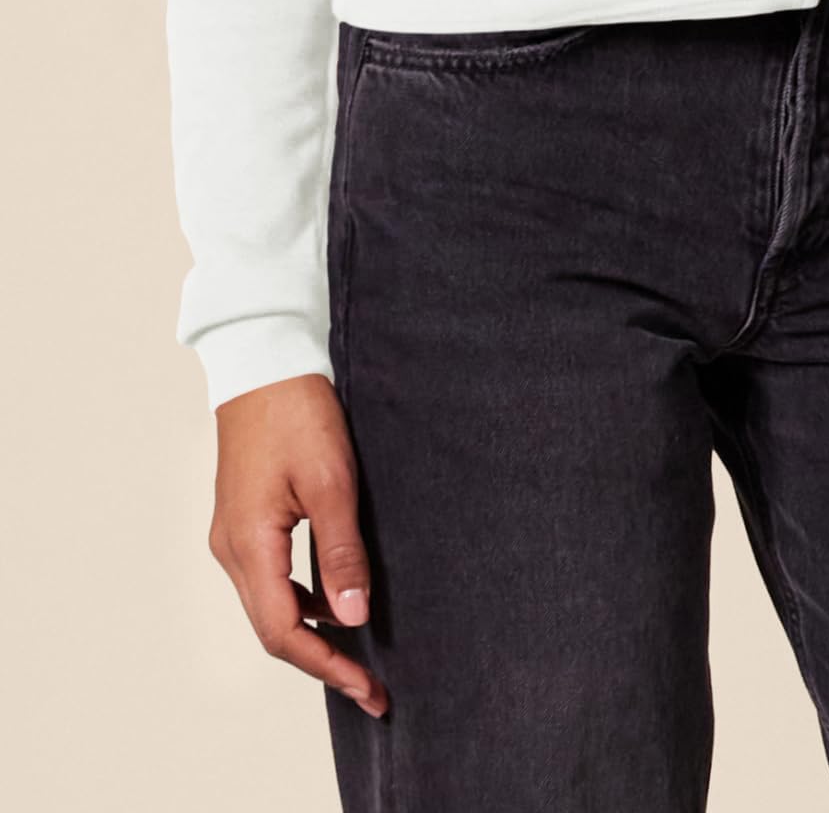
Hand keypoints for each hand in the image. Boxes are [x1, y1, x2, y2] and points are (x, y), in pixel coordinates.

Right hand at [207, 372, 386, 717]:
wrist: (263, 363)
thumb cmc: (298, 413)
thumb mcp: (332, 481)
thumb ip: (342, 551)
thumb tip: (354, 617)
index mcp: (249, 546)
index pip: (284, 632)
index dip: (327, 666)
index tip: (367, 689)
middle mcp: (231, 551)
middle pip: (275, 628)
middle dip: (324, 660)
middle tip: (372, 686)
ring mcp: (234, 537)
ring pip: (272, 606)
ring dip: (314, 633)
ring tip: (361, 654)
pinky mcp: (245, 522)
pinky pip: (272, 579)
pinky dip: (304, 601)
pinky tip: (339, 600)